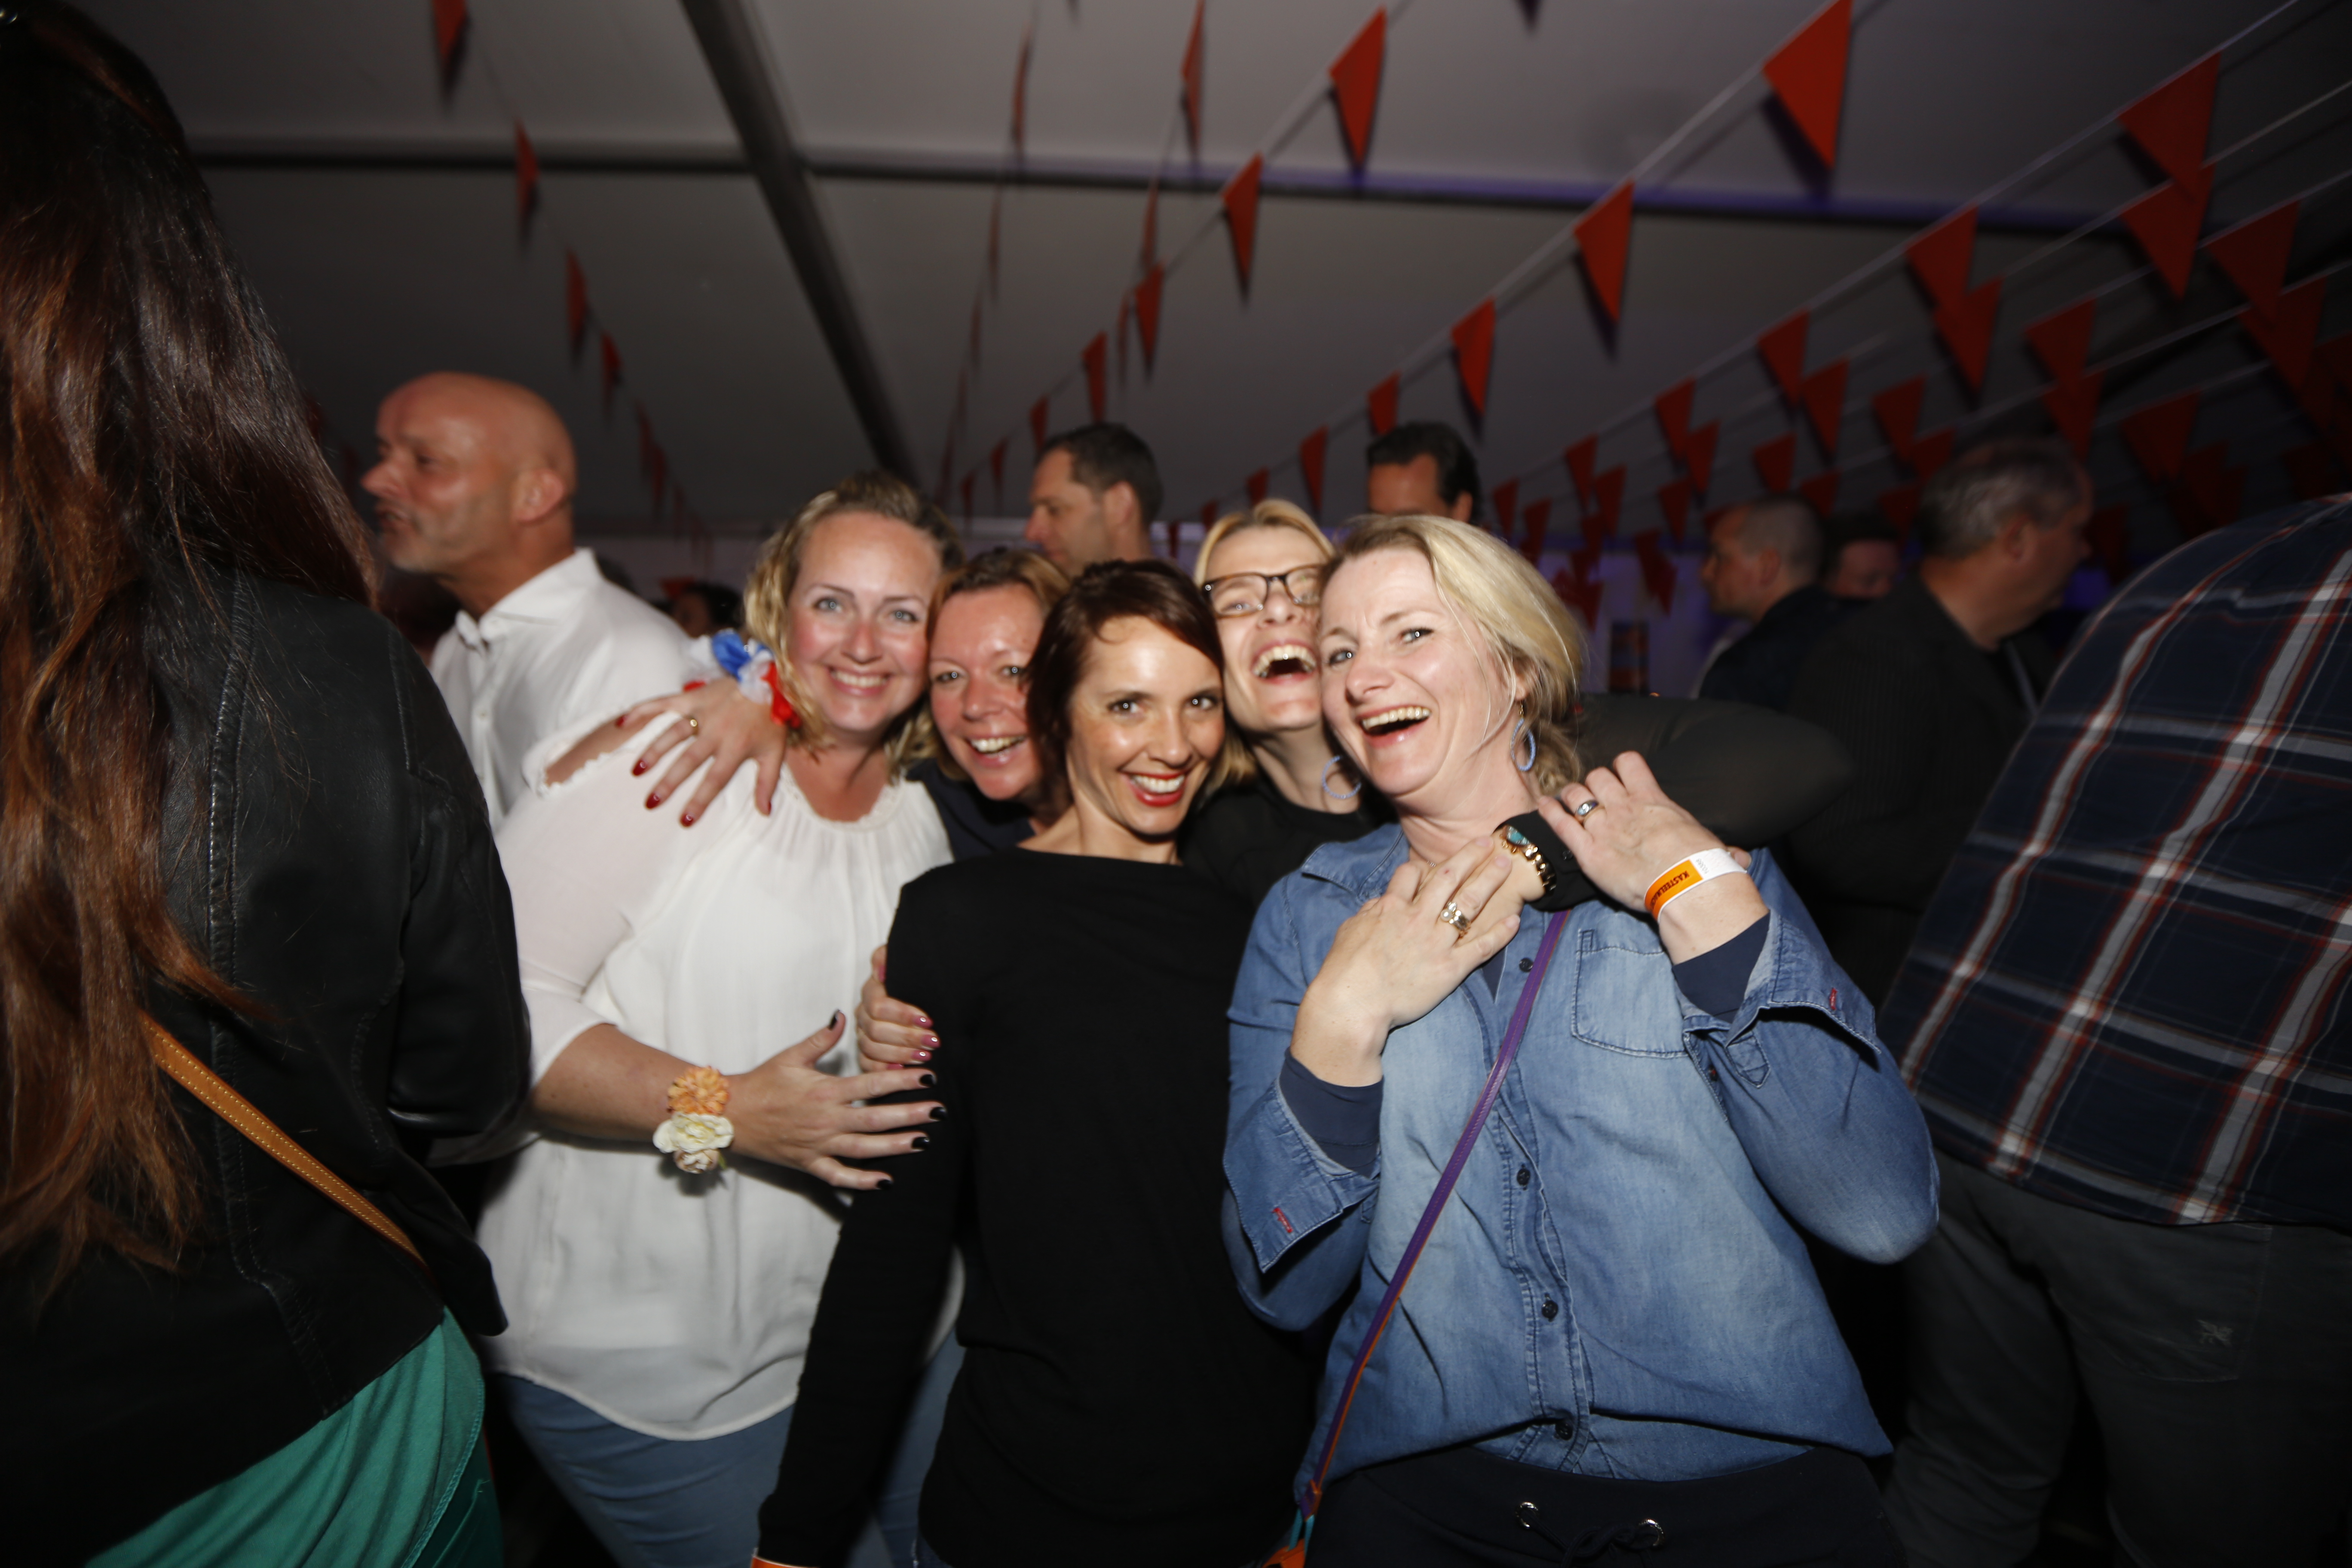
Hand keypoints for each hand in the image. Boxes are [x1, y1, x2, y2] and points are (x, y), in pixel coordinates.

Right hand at [619, 681, 789, 822]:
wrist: (772, 679)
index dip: (700, 800)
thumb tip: (764, 812)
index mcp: (736, 747)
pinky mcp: (693, 697)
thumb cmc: (772, 720)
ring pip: (672, 734)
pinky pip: (663, 704)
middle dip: (668, 783)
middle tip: (650, 802)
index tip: (684, 819)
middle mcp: (716, 731)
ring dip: (653, 753)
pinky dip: (642, 711)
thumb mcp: (775, 753)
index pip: (715, 779)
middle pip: (688, 760)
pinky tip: (622, 722)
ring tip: (636, 772)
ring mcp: (702, 712)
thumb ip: (767, 783)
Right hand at [726, 1013, 942, 1189]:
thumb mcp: (791, 1055)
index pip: (872, 1085)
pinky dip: (862, 1182)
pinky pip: (839, 1177)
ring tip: (923, 1141)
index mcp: (825, 1091)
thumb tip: (841, 1014)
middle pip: (876, 1119)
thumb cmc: (761, 1084)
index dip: (903, 1081)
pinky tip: (887, 1181)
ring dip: (896, 1146)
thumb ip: (821, 1038)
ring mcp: (818, 1145)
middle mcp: (825, 1120)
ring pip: (864, 1150)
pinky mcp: (808, 1164)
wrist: (729, 1115)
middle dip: (910, 1115)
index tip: (929, 1078)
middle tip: (939, 1112)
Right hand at [855, 946, 939, 1072]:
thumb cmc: (917, 979)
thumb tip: (881, 971)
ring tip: (925, 1056)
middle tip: (932, 1042)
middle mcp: (864, 1014)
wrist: (922, 996)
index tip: (928, 1020)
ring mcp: (863, 1034)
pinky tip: (902, 1070)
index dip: (903, 1015)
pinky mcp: (866, 1053)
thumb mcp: (906, 963)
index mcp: (872, 991)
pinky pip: (866, 1064)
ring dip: (900, 1054)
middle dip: (907, 1037)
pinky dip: (883, 1069)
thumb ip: (888, 959)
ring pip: (871, 1049)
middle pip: (875, 1030)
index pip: (878, 1006)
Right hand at [1290, 838, 1523, 1085]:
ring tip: (1504, 865)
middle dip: (1469, 856)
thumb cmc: (1344, 969)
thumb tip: (1383, 902)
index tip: (1433, 864)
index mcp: (1391, 907)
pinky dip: (1500, 933)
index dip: (1423, 865)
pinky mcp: (1450, 968)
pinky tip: (1514, 920)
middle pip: (1448, 877)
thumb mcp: (1350, 929)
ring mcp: (1436, 942)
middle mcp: (1418, 918)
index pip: (1411, 873)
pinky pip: (1481, 947)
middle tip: (1488, 842)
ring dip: (1488, 881)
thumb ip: (1370, 912)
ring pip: (1469, 904)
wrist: (1352, 1003)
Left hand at [1534, 752, 1765, 960]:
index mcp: (1653, 800)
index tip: (1619, 774)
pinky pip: (1559, 823)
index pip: (1629, 763)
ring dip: (1570, 796)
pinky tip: (1542, 806)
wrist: (1686, 884)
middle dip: (1593, 783)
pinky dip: (1548, 812)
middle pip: (1597, 777)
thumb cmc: (1702, 865)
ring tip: (1566, 801)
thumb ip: (1720, 847)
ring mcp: (1603, 826)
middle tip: (1593, 796)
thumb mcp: (1713, 847)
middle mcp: (1624, 807)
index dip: (1621, 766)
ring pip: (1575, 794)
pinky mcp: (1586, 850)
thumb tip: (1741, 858)